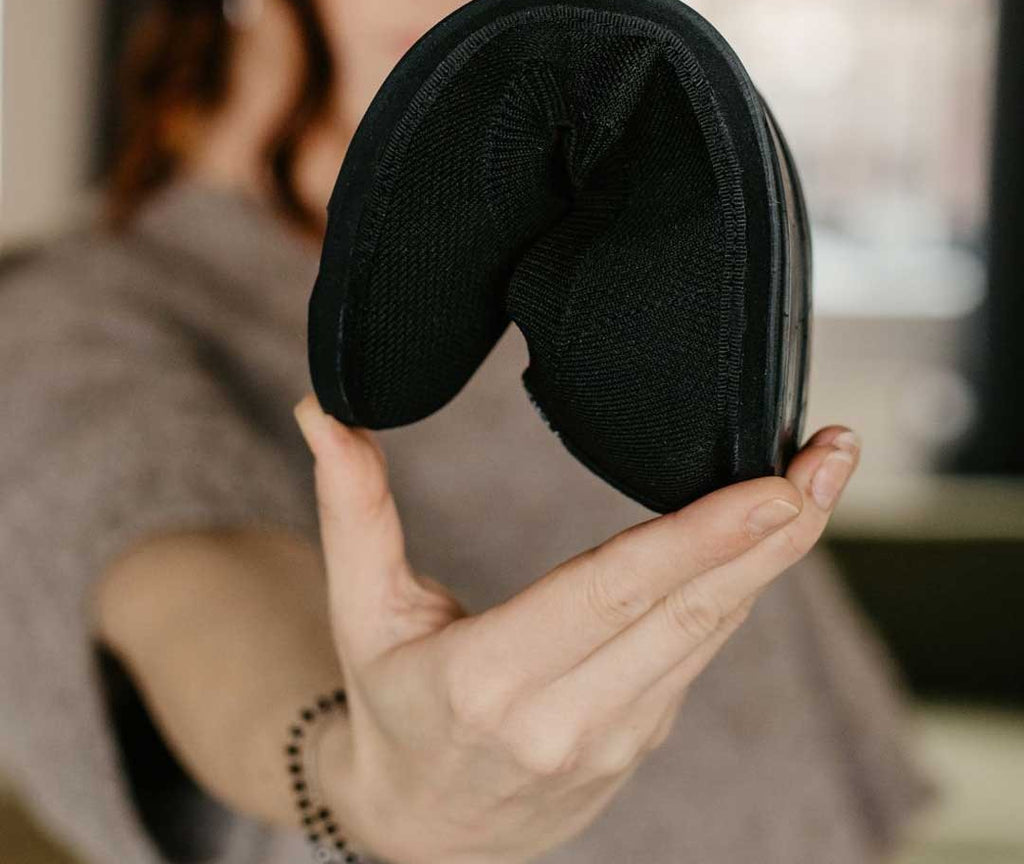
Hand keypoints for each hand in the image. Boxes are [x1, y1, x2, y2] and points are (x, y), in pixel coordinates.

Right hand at [293, 394, 859, 863]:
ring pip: (711, 634)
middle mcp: (565, 717)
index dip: (698, 539)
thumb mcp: (361, 607)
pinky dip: (743, 589)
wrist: (421, 829)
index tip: (773, 485)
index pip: (611, 594)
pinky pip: (701, 653)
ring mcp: (614, 738)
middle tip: (833, 455)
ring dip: (775, 556)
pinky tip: (774, 535)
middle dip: (772, 531)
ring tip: (825, 478)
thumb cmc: (389, 699)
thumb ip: (351, 505)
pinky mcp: (642, 738)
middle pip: (689, 613)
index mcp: (488, 679)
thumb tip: (321, 408)